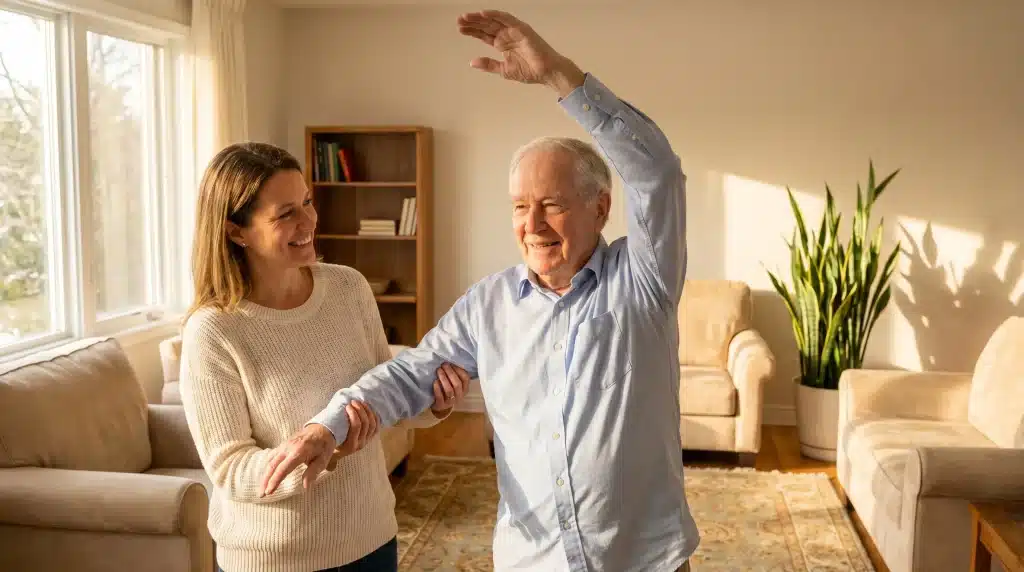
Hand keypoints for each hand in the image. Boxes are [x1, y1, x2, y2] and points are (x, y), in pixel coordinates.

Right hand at [260, 401, 377, 495]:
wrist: (321, 428)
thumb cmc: (323, 446)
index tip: (268, 492)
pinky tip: (266, 474)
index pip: (282, 469)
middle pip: (272, 466)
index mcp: (298, 452)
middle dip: (266, 481)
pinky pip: (272, 456)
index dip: (274, 481)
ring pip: (270, 462)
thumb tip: (306, 487)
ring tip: (262, 488)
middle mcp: (288, 448)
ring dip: (265, 475)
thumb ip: (313, 472)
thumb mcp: (323, 459)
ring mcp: (284, 445)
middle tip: (261, 495)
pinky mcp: (283, 445)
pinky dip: (268, 466)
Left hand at [431, 363, 471, 413]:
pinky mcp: (441, 405)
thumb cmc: (447, 390)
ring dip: (443, 379)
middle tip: (443, 365)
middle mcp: (459, 395)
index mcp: (465, 388)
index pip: (466, 378)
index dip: (459, 370)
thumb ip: (455, 374)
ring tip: (438, 370)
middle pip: (457, 384)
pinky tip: (434, 381)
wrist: (440, 405)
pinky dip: (437, 388)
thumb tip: (451, 361)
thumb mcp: (454, 383)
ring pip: (449, 390)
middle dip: (450, 373)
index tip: (451, 363)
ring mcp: (451, 402)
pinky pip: (440, 397)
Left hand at [457, 10, 584, 95]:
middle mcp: (506, 35)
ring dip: (480, 17)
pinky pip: (506, 18)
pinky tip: (482, 14)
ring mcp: (513, 31)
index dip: (472, 31)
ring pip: (493, 20)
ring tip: (466, 17)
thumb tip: (472, 62)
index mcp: (502, 44)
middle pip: (486, 26)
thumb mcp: (504, 70)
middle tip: (459, 21)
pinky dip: (494, 15)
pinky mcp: (521, 28)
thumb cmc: (529, 71)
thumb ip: (488, 64)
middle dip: (472, 23)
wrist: (546, 72)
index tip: (460, 29)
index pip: (484, 35)